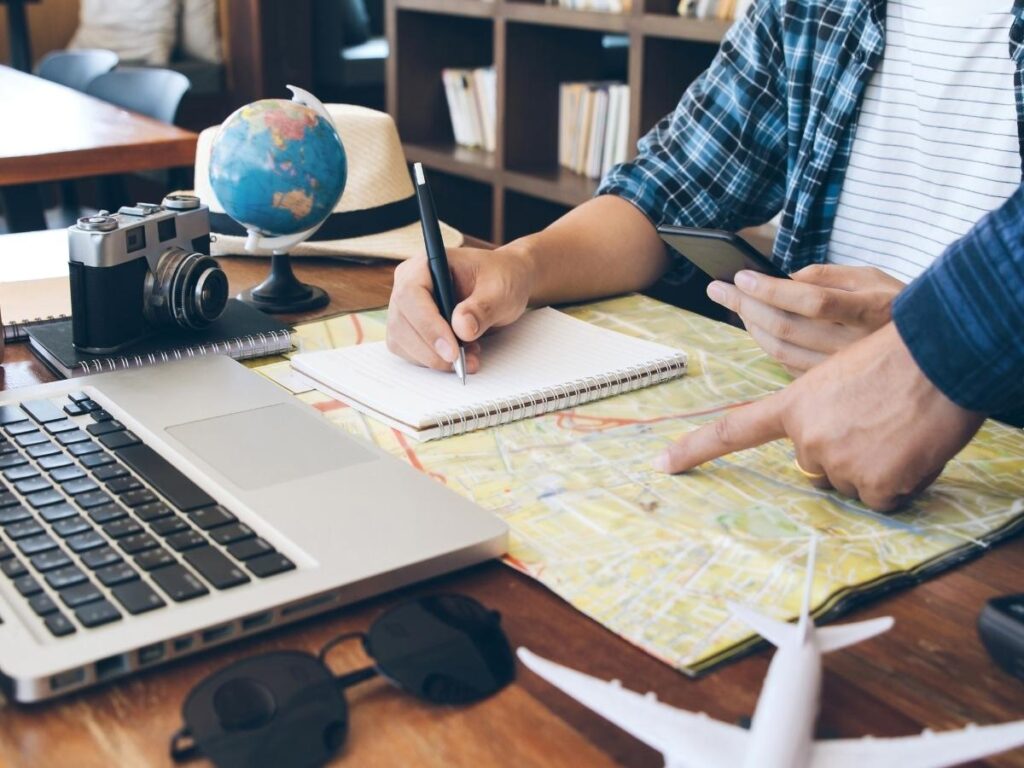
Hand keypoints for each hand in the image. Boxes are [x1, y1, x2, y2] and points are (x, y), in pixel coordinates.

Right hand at [386, 245, 533, 371]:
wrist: (501, 287)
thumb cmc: (499, 278)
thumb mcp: (500, 289)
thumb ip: (482, 307)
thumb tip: (462, 328)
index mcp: (425, 265)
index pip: (411, 295)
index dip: (428, 325)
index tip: (452, 350)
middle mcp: (408, 285)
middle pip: (401, 323)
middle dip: (431, 349)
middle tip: (462, 362)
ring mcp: (405, 309)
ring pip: (402, 342)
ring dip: (434, 358)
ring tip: (470, 355)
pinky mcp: (410, 330)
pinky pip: (410, 352)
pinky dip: (434, 361)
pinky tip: (460, 355)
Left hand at [654, 323, 984, 511]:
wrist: (942, 357)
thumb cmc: (897, 358)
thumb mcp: (838, 376)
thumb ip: (819, 411)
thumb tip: (822, 448)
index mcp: (794, 405)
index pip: (733, 431)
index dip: (695, 450)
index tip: (662, 464)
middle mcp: (808, 438)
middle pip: (814, 466)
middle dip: (841, 452)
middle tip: (875, 421)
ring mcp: (840, 463)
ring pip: (848, 485)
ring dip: (871, 468)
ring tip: (896, 432)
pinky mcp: (876, 486)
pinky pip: (881, 499)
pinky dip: (898, 484)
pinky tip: (910, 452)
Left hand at [707, 264, 904, 373]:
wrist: (940, 357)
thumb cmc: (902, 307)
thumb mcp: (875, 277)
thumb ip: (831, 275)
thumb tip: (789, 279)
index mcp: (873, 310)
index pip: (811, 301)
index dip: (771, 289)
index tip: (740, 276)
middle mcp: (859, 346)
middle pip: (787, 328)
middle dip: (745, 305)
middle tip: (718, 288)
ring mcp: (847, 373)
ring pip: (782, 352)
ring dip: (751, 327)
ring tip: (734, 304)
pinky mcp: (836, 392)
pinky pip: (789, 369)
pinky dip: (768, 347)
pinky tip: (756, 328)